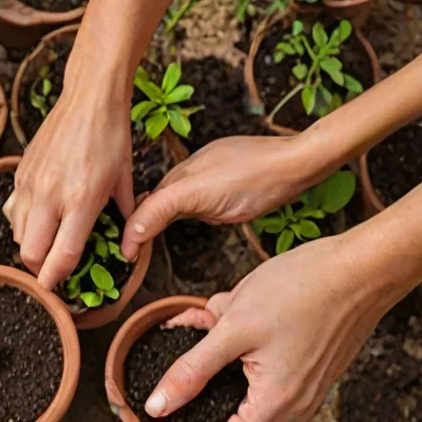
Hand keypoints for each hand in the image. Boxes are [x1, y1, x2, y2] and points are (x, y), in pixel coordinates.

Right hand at [4, 73, 134, 290]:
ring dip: (31, 247)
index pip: (61, 256)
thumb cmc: (112, 137)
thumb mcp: (125, 180)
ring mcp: (31, 184)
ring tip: (48, 245)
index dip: (57, 281)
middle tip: (54, 270)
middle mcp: (50, 195)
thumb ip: (126, 219)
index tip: (58, 290)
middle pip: (30, 254)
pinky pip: (13, 212)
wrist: (89, 96)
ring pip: (18, 236)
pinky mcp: (20, 174)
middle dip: (40, 270)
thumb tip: (129, 250)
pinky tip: (40, 219)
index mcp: (81, 200)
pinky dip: (23, 224)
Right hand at [121, 133, 326, 261]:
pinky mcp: (226, 181)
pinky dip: (181, 211)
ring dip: (159, 217)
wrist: (296, 165)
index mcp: (178, 174)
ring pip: (174, 200)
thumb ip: (161, 210)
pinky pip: (194, 198)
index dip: (131, 230)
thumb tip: (130, 232)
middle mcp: (189, 171)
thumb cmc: (252, 179)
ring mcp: (208, 174)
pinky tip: (187, 218)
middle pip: (155, 201)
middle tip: (129, 252)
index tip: (124, 255)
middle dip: (139, 222)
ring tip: (146, 240)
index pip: (144, 205)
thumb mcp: (198, 196)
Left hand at [126, 238, 387, 421]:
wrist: (366, 266)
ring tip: (175, 397)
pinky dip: (230, 382)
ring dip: (209, 408)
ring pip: (244, 417)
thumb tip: (157, 406)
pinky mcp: (307, 376)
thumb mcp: (233, 328)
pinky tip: (208, 349)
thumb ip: (192, 370)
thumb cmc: (305, 289)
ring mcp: (303, 395)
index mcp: (274, 405)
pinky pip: (260, 392)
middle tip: (150, 420)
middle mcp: (292, 409)